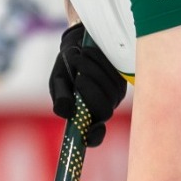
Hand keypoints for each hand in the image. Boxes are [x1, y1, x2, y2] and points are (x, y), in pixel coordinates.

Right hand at [48, 24, 127, 146]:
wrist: (78, 44)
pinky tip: (88, 54)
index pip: (94, 136)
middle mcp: (102, 108)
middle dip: (90, 92)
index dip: (93, 137)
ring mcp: (115, 94)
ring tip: (78, 58)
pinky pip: (114, 75)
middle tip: (78, 77)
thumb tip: (67, 112)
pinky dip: (99, 62)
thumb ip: (60, 97)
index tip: (89, 131)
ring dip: (92, 71)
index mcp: (85, 116)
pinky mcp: (122, 78)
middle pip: (104, 112)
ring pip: (110, 91)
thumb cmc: (66, 67)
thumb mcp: (58, 81)